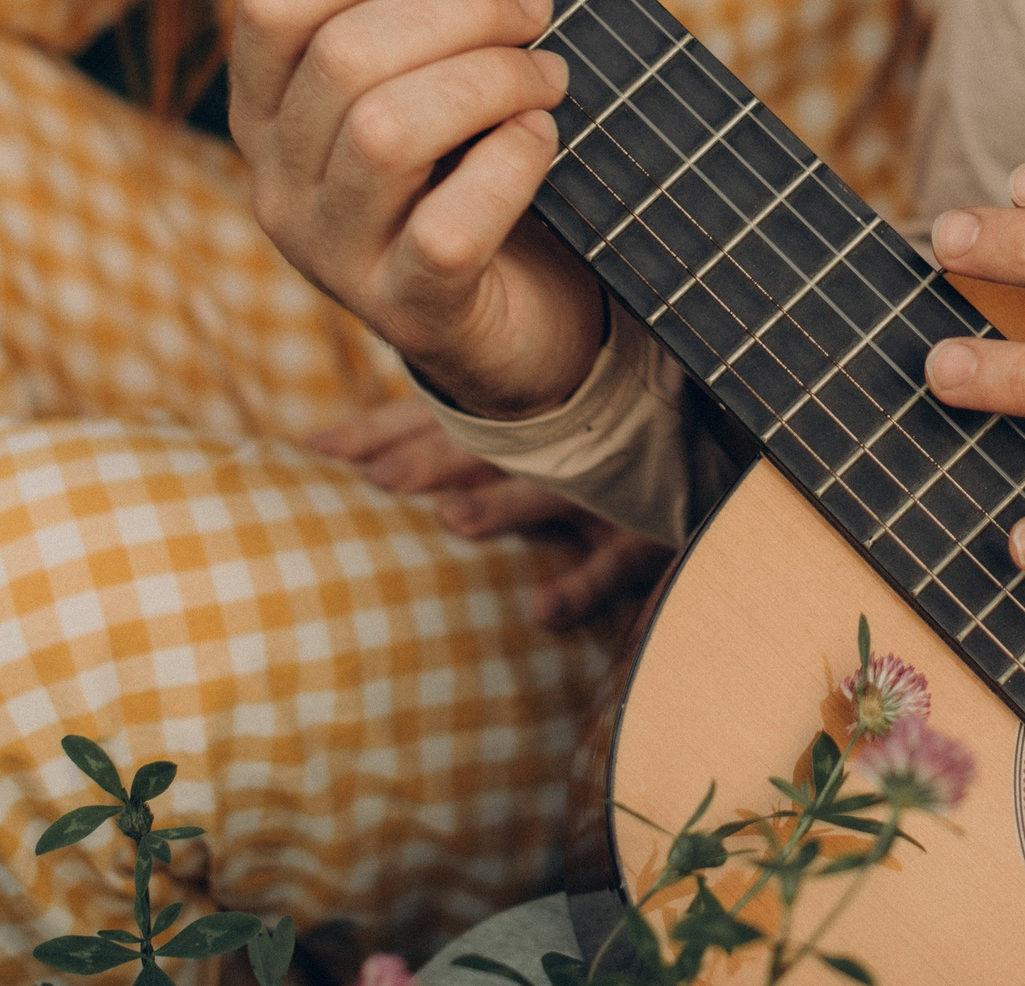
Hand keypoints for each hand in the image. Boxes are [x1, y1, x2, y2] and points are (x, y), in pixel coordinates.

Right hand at [230, 0, 604, 418]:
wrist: (506, 325)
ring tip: (547, 74)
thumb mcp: (417, 89)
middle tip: (533, 7)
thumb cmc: (466, 173)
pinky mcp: (409, 313)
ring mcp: (334, 256)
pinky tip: (542, 140)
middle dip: (460, 10)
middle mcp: (278, 183)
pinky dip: (510, 164)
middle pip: (342, 57)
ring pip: (386, 132)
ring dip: (490, 79)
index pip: (270, 0)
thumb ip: (414, 20)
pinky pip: (449, 227)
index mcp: (266, 110)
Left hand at [307, 399, 670, 629]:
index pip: (432, 413)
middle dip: (426, 461)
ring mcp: (599, 481)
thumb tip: (345, 459)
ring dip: (504, 505)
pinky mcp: (647, 527)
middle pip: (480, 445)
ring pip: (548, 490)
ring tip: (456, 521)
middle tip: (374, 481)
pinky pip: (617, 560)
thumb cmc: (601, 433)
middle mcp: (550, 438)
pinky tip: (541, 614)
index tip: (317, 452)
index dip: (376, 431)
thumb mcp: (520, 424)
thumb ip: (449, 430)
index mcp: (512, 410)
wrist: (708, 433)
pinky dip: (582, 586)